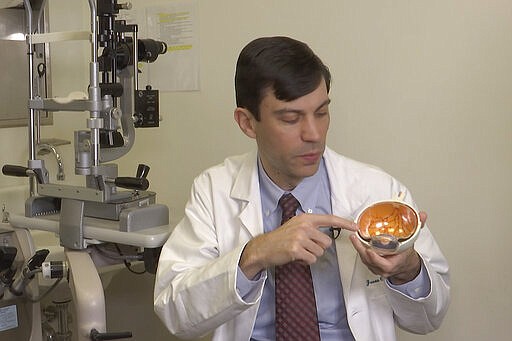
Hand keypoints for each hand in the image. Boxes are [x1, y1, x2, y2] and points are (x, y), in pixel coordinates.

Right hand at [240, 214, 357, 278]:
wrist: (264, 248)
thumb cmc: (281, 238)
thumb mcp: (296, 226)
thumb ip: (311, 227)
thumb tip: (327, 237)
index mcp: (305, 218)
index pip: (329, 219)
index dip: (344, 223)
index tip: (356, 227)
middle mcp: (304, 226)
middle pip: (326, 242)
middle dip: (318, 248)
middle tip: (305, 247)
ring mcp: (300, 237)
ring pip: (320, 252)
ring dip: (311, 255)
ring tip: (299, 251)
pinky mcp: (296, 249)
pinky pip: (312, 259)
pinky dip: (305, 261)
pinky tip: (296, 257)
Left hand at [349, 211, 427, 284]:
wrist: (405, 265)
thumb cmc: (406, 255)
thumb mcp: (412, 241)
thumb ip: (417, 227)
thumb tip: (422, 215)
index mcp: (392, 264)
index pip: (381, 263)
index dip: (374, 257)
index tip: (369, 249)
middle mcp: (383, 268)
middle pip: (368, 260)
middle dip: (360, 248)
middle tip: (355, 238)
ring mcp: (376, 268)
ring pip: (364, 260)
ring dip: (358, 249)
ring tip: (354, 237)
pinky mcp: (372, 266)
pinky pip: (364, 259)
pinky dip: (360, 251)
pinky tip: (357, 242)